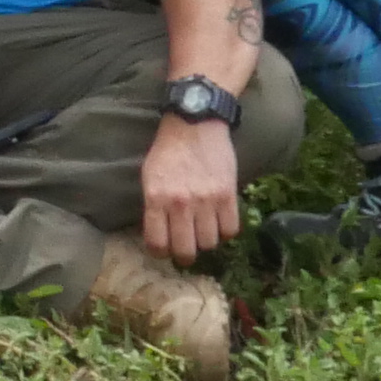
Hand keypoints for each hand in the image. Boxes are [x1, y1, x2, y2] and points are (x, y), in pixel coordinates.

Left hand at [140, 113, 242, 261]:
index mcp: (156, 198)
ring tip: (203, 231)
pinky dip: (225, 232)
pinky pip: (230, 230)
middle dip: (184, 256)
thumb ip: (153, 205)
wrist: (194, 124)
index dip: (160, 253)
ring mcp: (207, 200)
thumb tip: (158, 234)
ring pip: (210, 243)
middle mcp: (181, 203)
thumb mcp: (149, 176)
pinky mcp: (228, 195)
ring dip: (206, 241)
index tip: (163, 250)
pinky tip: (219, 223)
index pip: (157, 243)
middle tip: (186, 250)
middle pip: (186, 250)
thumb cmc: (168, 151)